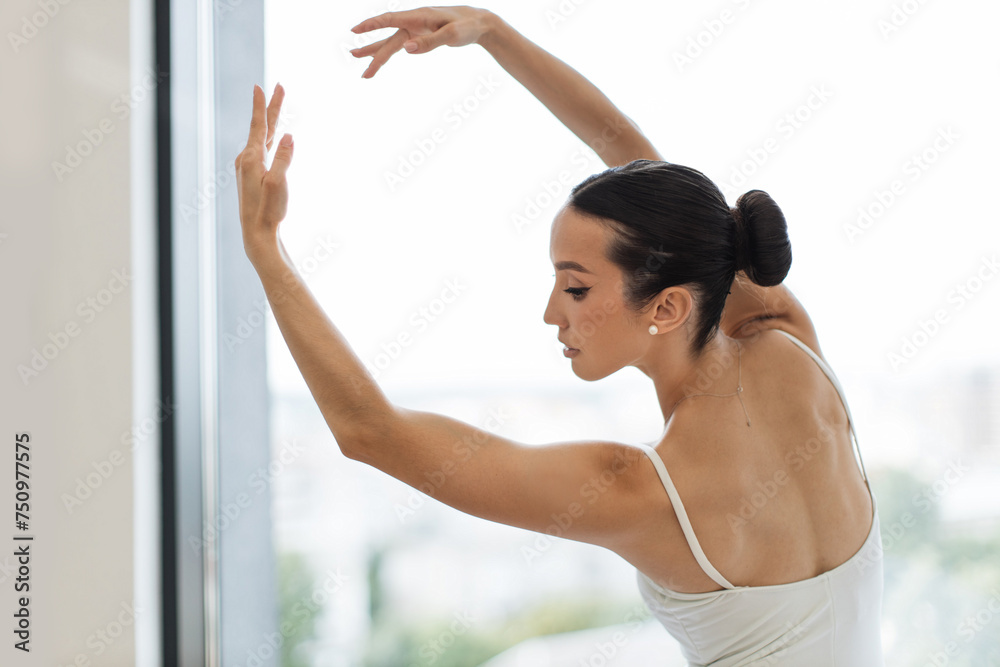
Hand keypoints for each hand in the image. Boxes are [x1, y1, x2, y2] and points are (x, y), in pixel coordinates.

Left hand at [234, 83, 293, 262]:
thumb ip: (284, 158)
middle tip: (279, 88)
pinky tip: (272, 137)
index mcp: (252, 158)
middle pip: (261, 127)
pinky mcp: (250, 175)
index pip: (259, 125)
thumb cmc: (269, 210)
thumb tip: (290, 136)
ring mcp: (246, 167)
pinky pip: (261, 148)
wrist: (256, 232)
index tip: (260, 86)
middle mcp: (246, 159)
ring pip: (261, 137)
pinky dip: (268, 137)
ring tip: (277, 106)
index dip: (262, 105)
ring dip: (270, 121)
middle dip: (271, 108)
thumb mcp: (279, 183)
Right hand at [350, 6, 493, 78]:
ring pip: (392, 43)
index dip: (371, 25)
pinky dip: (389, 52)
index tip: (355, 30)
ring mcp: (416, 29)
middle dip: (372, 51)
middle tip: (355, 60)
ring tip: (360, 62)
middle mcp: (414, 22)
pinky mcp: (420, 36)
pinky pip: (400, 45)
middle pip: (388, 38)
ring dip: (376, 53)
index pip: (390, 19)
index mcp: (419, 17)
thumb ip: (429, 42)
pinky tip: (378, 58)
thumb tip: (406, 49)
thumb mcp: (452, 35)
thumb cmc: (466, 26)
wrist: (478, 23)